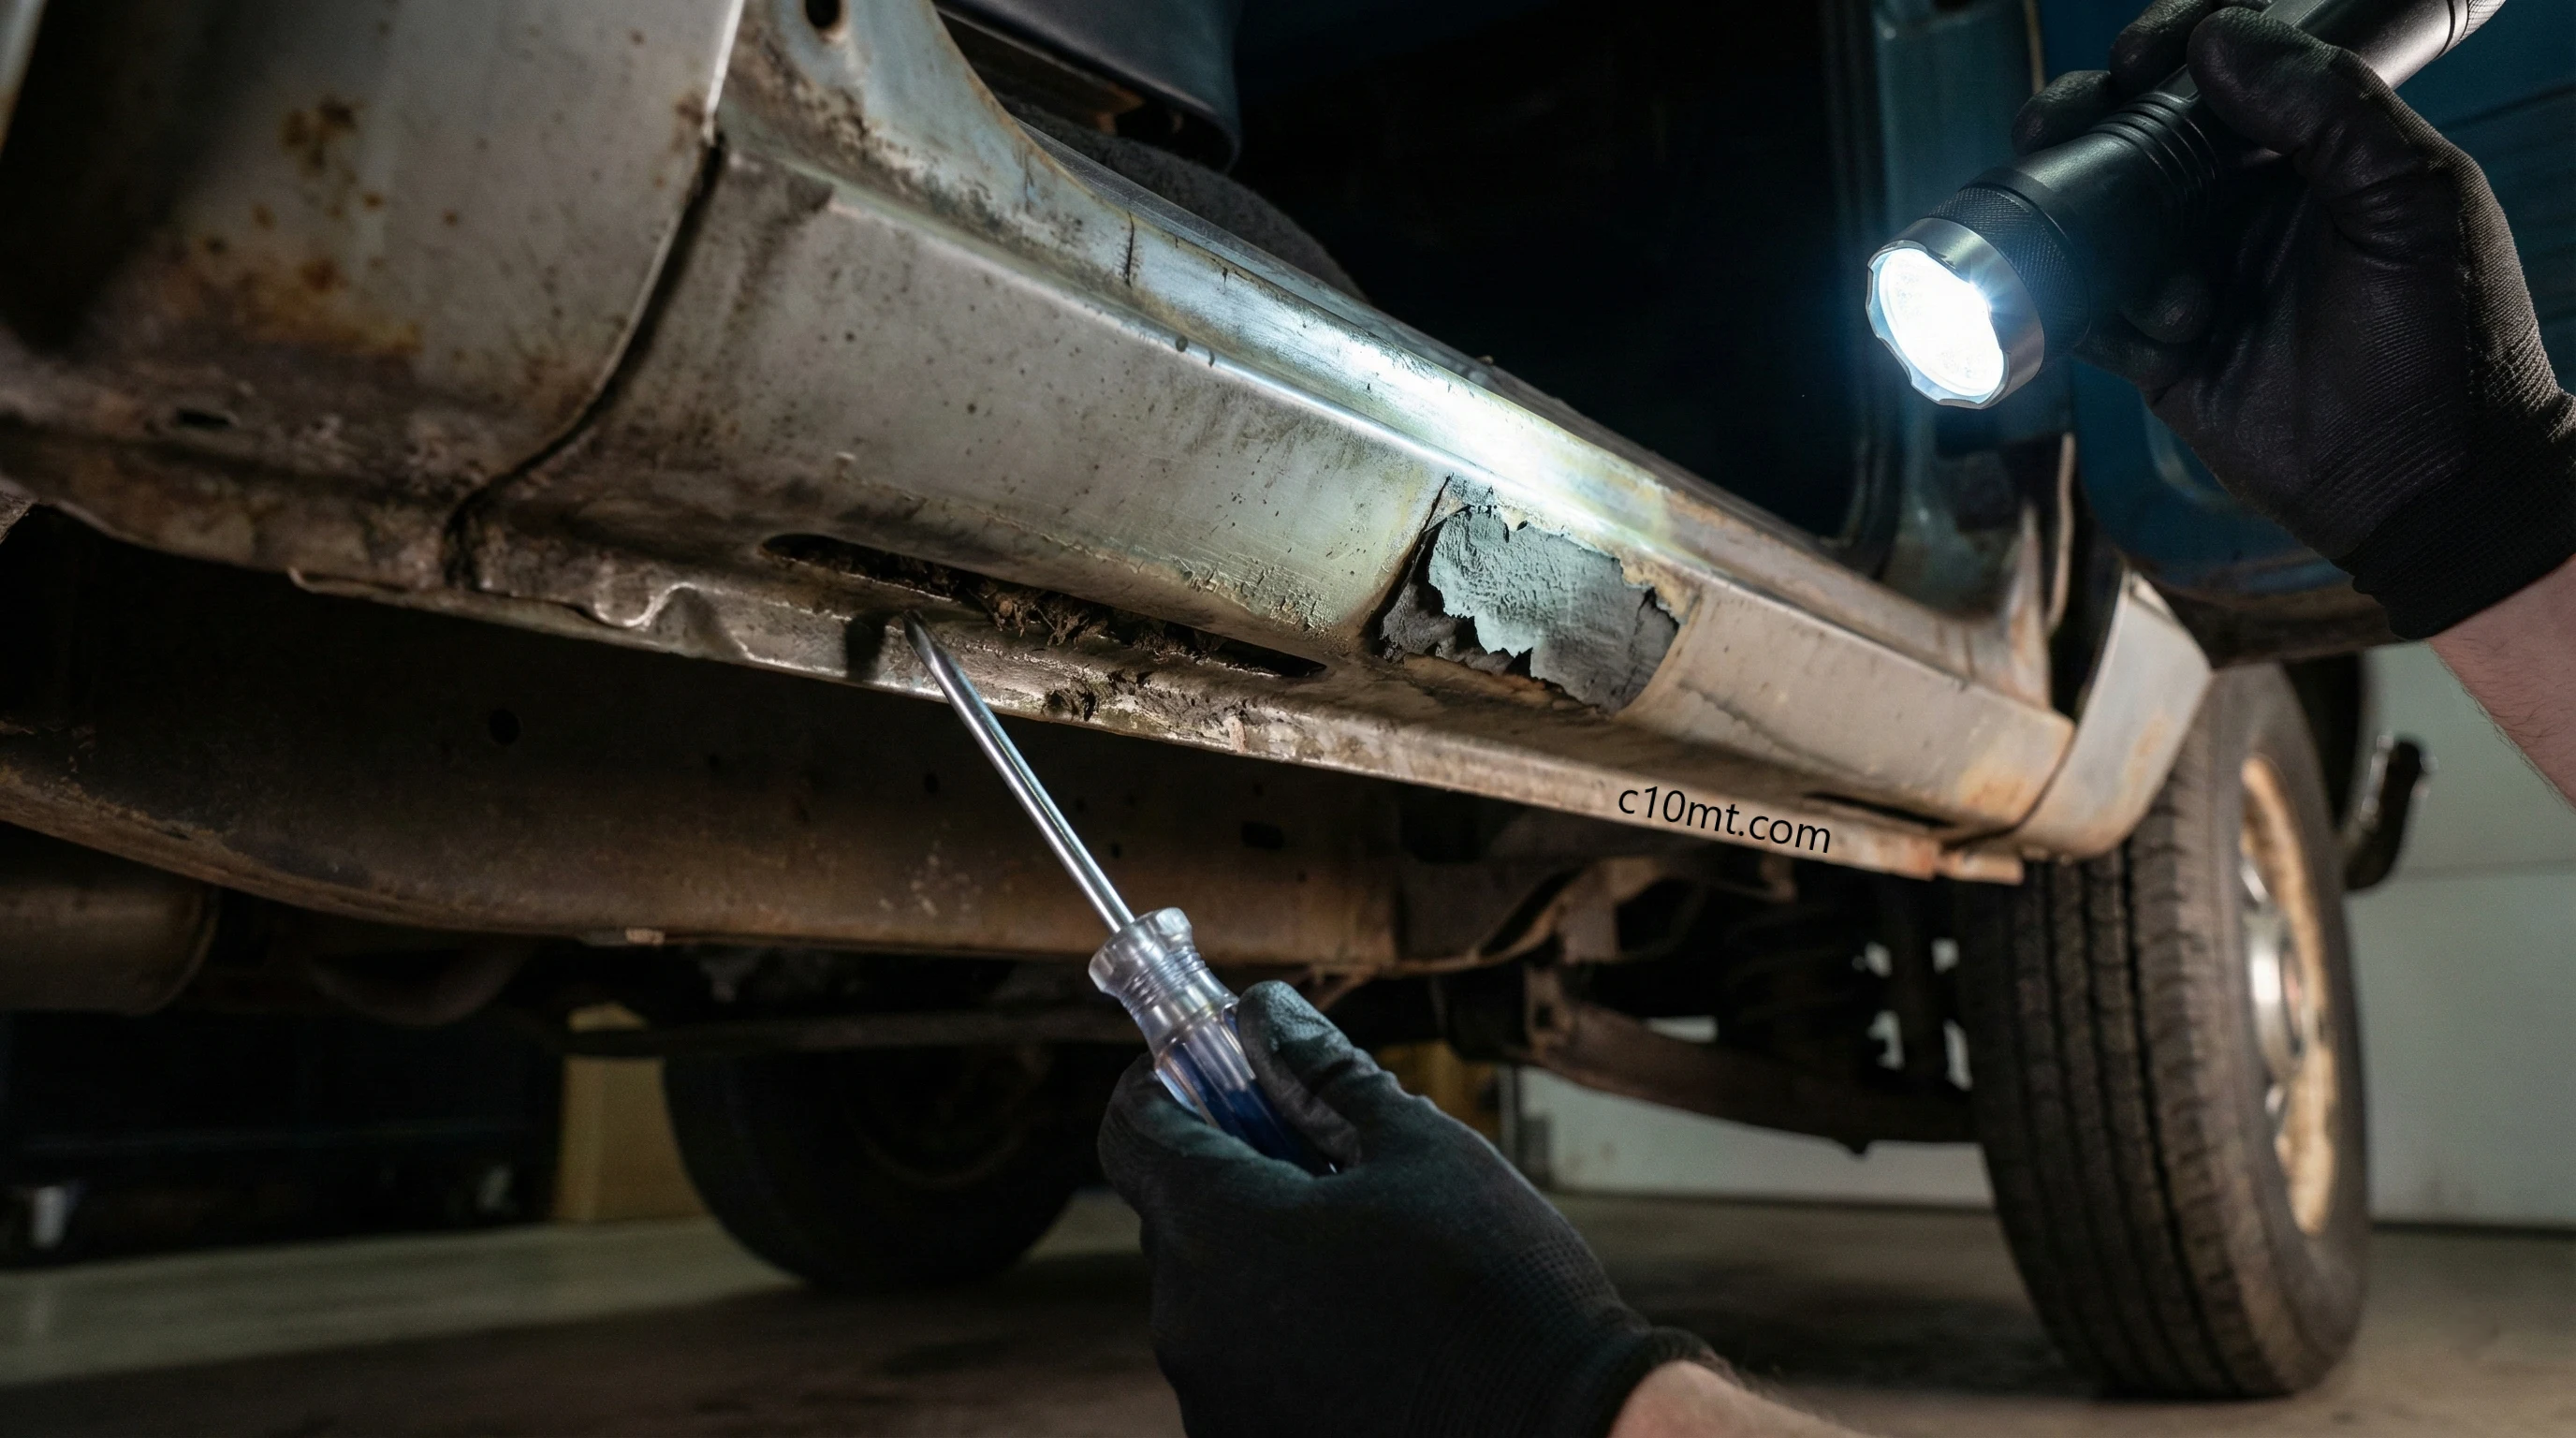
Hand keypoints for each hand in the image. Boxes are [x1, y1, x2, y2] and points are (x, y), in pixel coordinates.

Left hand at [1098, 982, 1715, 1437]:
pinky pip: (1239, 1361)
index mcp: (1220, 1229)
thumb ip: (1323, 1074)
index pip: (1133, 1131)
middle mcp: (1190, 1322)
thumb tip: (1267, 1013)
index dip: (1167, 1084)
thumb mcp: (1418, 1148)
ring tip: (1368, 1253)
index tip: (1215, 1068)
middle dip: (1237, 1171)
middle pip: (1176, 1213)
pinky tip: (1367, 1325)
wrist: (1566, 1429)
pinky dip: (1281, 1330)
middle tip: (1327, 1156)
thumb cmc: (1498, 1284)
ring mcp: (1214, 1397)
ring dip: (1263, 1255)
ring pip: (1211, 1292)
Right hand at [2019, 0, 2575, 637]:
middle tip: (2056, 133)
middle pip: (2132, 136)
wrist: (2429, 484)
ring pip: (2097, 221)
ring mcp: (2190, 276)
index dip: (2165, 50)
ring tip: (2118, 255)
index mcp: (2305, 151)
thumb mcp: (2411, 198)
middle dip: (2085, 126)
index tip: (2135, 60)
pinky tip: (2161, 336)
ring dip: (2083, 224)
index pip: (2220, 70)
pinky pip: (2092, 314)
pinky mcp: (2157, 355)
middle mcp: (2237, 205)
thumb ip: (2330, 108)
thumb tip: (2216, 38)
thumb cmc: (2447, 334)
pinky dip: (2095, 314)